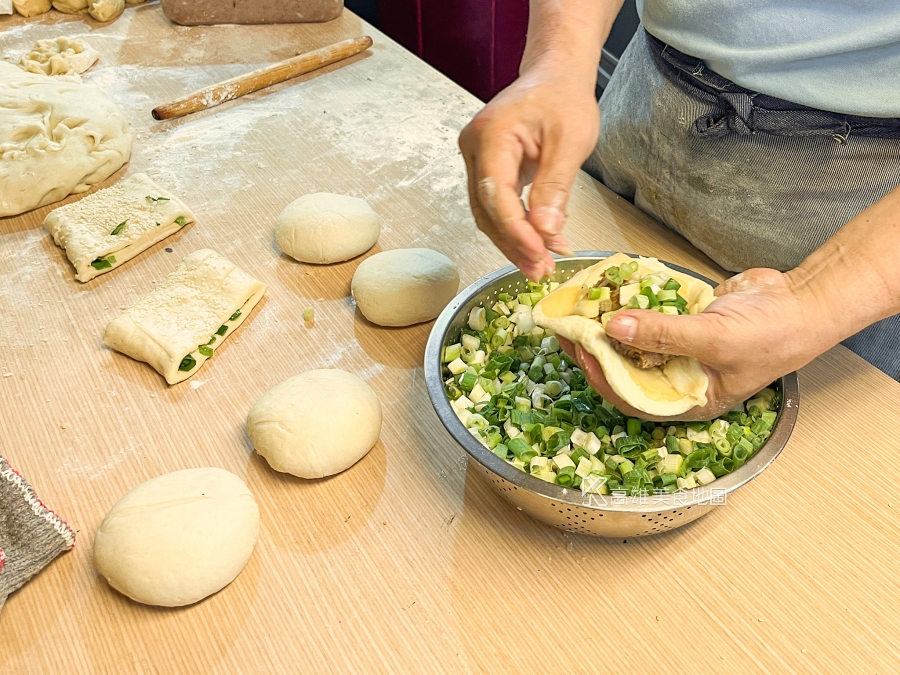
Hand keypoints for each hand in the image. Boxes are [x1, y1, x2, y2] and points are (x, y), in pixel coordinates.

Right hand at [458, 55, 599, 280]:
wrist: (555, 74)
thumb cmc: (563, 97)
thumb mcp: (570, 140)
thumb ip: (555, 186)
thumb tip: (546, 230)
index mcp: (491, 135)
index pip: (496, 195)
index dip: (516, 230)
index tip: (539, 254)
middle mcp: (474, 148)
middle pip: (487, 210)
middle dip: (514, 244)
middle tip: (539, 270)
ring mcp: (476, 159)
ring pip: (488, 213)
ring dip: (513, 241)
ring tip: (539, 266)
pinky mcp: (486, 168)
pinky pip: (495, 205)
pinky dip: (515, 227)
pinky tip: (536, 244)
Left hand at [558, 268, 832, 420]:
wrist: (806, 300)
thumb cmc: (773, 334)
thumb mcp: (714, 339)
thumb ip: (663, 334)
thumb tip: (613, 328)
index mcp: (688, 399)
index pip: (631, 397)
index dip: (601, 377)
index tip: (579, 353)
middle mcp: (679, 377)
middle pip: (625, 367)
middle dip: (597, 350)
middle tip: (569, 328)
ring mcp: (681, 348)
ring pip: (634, 341)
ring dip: (611, 326)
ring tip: (582, 308)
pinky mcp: (683, 321)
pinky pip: (650, 316)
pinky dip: (633, 306)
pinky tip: (611, 292)